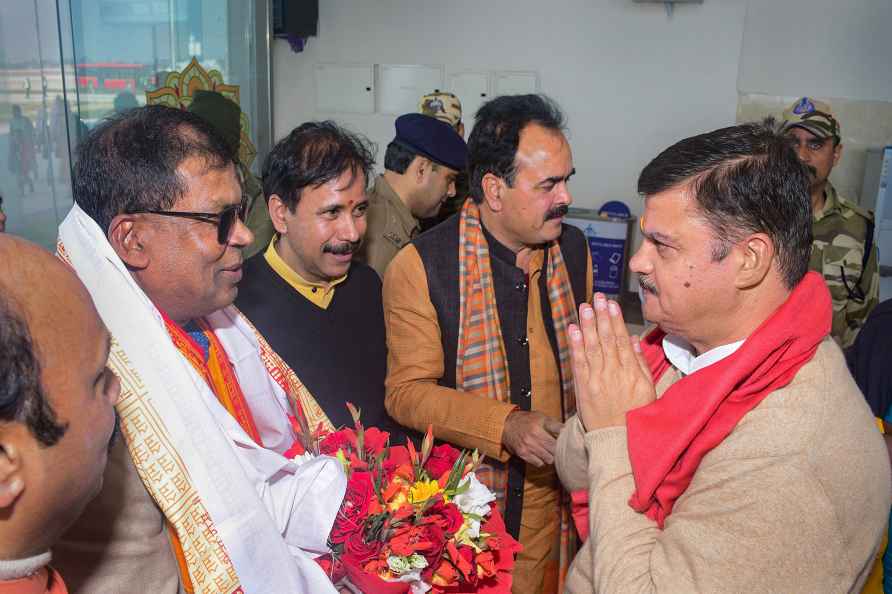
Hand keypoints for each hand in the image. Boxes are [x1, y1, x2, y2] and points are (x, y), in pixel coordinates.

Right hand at [502, 410, 563, 466]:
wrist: (506, 426)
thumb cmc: (526, 421)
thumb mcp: (540, 416)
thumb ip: (554, 424)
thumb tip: (567, 432)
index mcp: (540, 423)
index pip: (560, 430)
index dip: (565, 436)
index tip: (566, 438)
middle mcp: (534, 434)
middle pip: (555, 448)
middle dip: (557, 449)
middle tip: (556, 447)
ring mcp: (528, 445)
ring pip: (549, 459)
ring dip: (550, 456)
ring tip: (548, 451)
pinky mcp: (523, 453)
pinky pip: (539, 463)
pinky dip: (541, 461)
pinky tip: (539, 455)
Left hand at [569, 293, 655, 431]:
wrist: (618, 440)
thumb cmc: (636, 416)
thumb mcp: (647, 390)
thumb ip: (640, 363)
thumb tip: (633, 340)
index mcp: (632, 372)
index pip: (621, 340)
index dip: (615, 320)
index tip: (612, 304)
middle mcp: (614, 373)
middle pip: (606, 339)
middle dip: (601, 316)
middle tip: (598, 297)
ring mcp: (597, 380)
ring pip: (592, 347)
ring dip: (587, 325)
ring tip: (585, 307)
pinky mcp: (583, 388)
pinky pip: (578, 363)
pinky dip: (575, 345)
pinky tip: (573, 330)